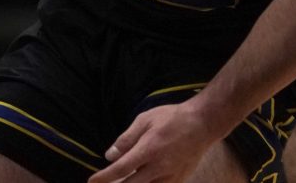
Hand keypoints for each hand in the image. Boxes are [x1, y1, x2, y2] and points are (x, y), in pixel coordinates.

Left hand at [89, 102, 217, 182]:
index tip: (91, 181)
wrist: (204, 123)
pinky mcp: (179, 181)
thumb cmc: (173, 118)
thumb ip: (127, 138)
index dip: (104, 177)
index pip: (121, 169)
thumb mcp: (146, 120)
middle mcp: (159, 167)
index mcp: (149, 149)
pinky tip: (142, 181)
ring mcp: (170, 176)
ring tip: (123, 181)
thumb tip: (109, 155)